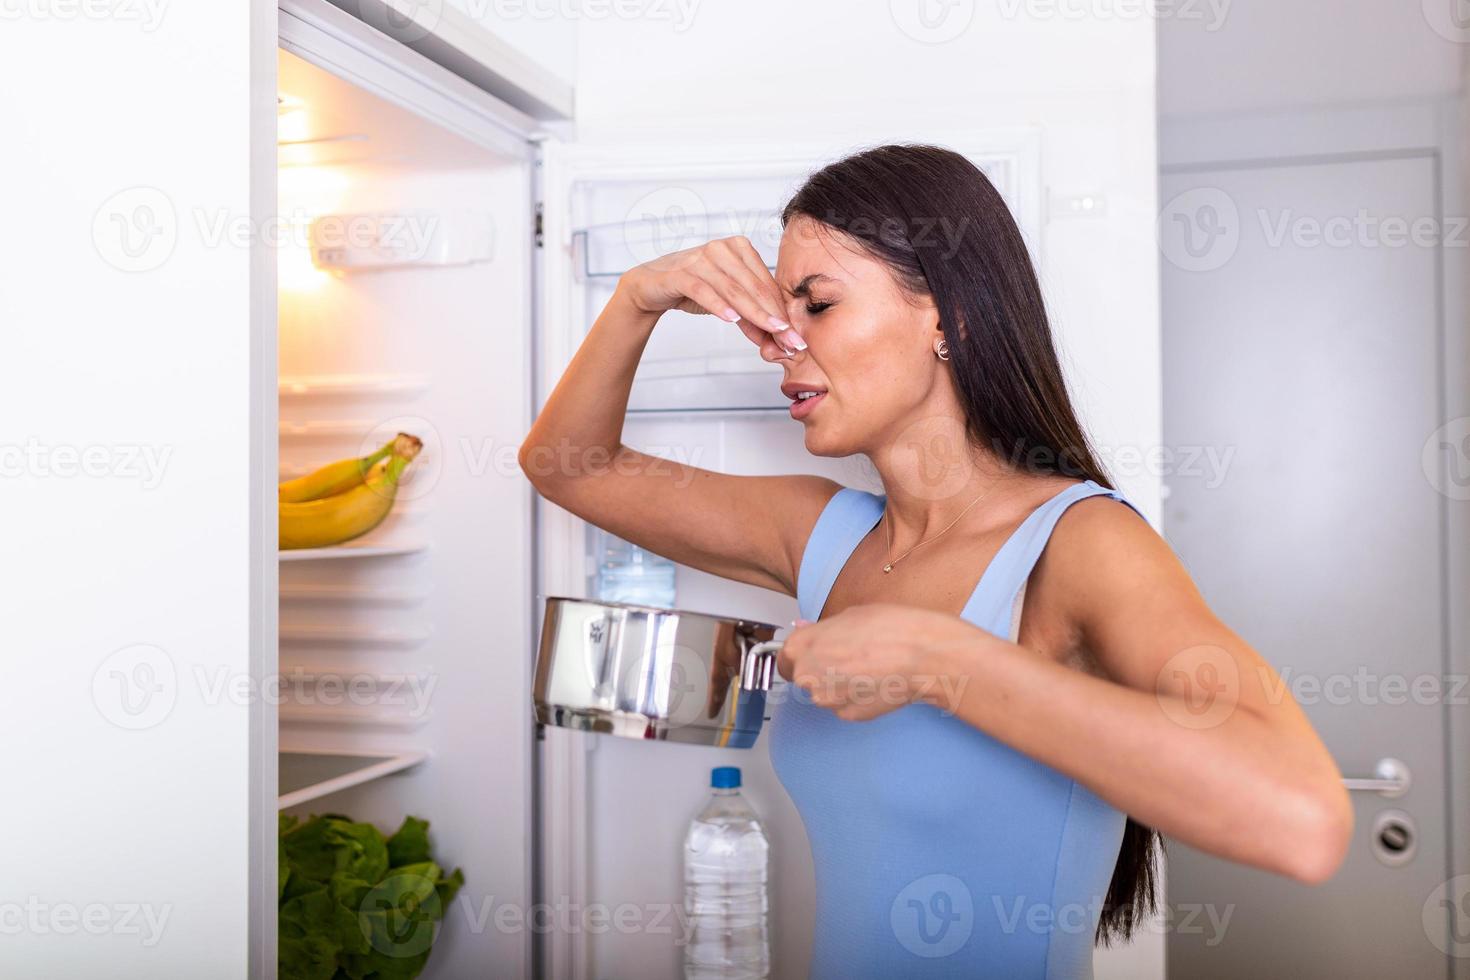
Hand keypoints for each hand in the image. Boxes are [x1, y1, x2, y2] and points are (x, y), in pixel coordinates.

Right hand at [613, 235, 805, 356]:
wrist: (651, 286)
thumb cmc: (692, 288)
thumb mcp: (727, 303)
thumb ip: (751, 317)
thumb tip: (779, 339)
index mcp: (739, 248)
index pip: (766, 283)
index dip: (782, 311)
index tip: (795, 335)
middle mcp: (721, 248)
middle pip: (754, 286)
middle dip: (774, 316)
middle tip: (790, 340)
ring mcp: (699, 258)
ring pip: (733, 289)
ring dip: (753, 313)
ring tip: (771, 332)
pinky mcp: (679, 273)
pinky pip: (703, 290)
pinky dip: (718, 305)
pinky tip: (731, 319)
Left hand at [776, 603, 982, 720]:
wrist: (922, 656)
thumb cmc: (891, 630)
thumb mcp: (850, 615)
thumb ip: (821, 629)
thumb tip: (804, 629)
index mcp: (802, 647)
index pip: (783, 657)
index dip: (800, 654)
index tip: (813, 651)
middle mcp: (808, 676)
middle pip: (804, 676)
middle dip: (820, 669)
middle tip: (848, 657)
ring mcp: (827, 700)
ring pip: (825, 693)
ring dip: (838, 684)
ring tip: (867, 668)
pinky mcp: (848, 715)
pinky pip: (844, 706)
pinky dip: (856, 697)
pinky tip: (875, 682)